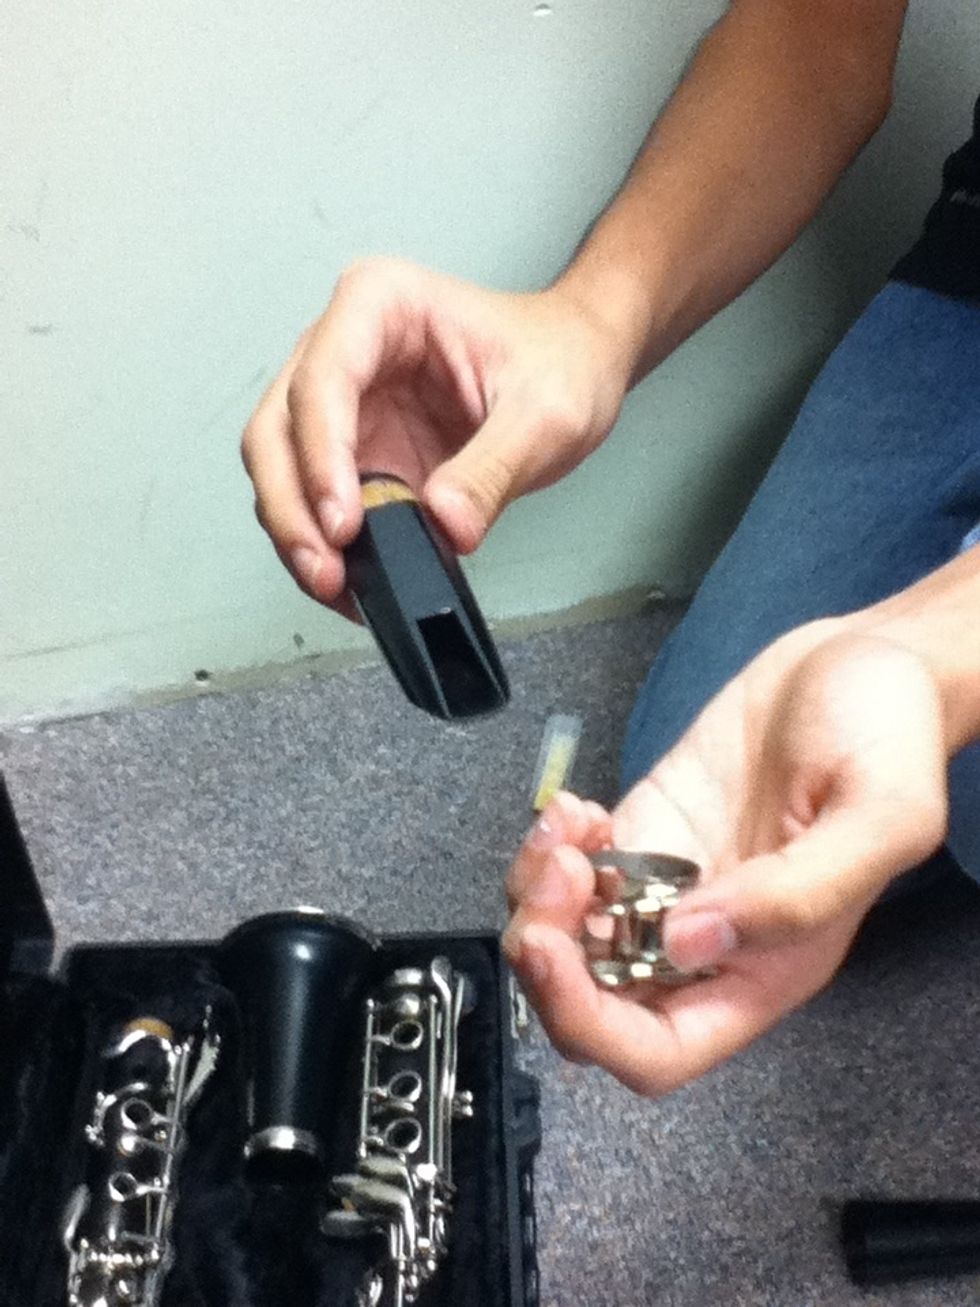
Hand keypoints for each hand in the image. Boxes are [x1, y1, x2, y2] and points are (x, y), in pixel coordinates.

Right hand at [241, 257, 631, 611]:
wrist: (575, 365)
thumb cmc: (559, 359)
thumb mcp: (546, 414)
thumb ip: (493, 470)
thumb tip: (445, 526)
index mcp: (381, 305)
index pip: (323, 379)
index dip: (321, 455)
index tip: (345, 522)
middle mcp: (344, 346)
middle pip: (278, 427)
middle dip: (292, 506)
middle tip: (326, 569)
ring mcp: (342, 402)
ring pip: (280, 468)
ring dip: (296, 531)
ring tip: (335, 584)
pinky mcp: (354, 450)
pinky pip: (313, 499)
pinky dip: (322, 543)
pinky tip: (350, 580)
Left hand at [503, 621, 948, 1093]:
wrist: (864, 664)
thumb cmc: (891, 738)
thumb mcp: (881, 813)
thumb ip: (798, 894)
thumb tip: (686, 943)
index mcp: (763, 969)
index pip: (658, 1051)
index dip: (594, 1026)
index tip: (559, 958)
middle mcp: (704, 943)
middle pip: (591, 1001)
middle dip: (547, 956)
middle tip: (559, 873)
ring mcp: (664, 884)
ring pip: (567, 937)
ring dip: (539, 895)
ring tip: (567, 829)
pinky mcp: (642, 831)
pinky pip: (569, 870)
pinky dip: (548, 848)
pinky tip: (576, 809)